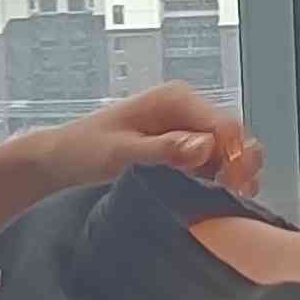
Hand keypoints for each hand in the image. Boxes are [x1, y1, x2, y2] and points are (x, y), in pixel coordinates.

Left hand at [37, 82, 263, 200]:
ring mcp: (185, 128)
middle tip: (235, 196)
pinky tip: (211, 196)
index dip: (236, 156)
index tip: (233, 186)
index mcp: (176, 99)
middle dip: (240, 166)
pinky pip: (212, 161)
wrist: (60, 158)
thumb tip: (206, 146)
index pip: (225, 125)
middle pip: (233, 136)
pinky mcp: (181, 148)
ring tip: (225, 200)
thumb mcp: (121, 152)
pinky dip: (217, 179)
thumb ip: (164, 149)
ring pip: (227, 150)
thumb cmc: (84, 149)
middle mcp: (187, 109)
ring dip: (231, 174)